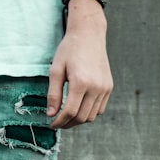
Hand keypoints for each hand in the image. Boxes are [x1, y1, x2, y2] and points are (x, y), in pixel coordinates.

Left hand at [47, 0, 112, 128]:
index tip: (51, 124)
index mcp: (81, 82)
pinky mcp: (109, 87)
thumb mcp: (55, 70)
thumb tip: (51, 114)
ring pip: (91, 116)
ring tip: (67, 117)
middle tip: (57, 123)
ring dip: (78, 120)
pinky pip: (99, 109)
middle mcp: (96, 87)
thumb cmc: (69, 50)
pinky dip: (89, 113)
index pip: (70, 112)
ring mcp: (105, 88)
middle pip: (81, 117)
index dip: (59, 122)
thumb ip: (53, 94)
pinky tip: (78, 109)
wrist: (89, 34)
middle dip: (68, 124)